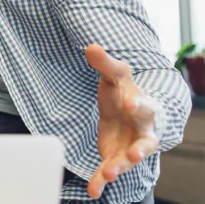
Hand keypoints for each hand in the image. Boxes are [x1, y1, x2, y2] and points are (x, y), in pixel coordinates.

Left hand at [86, 44, 160, 198]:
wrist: (129, 111)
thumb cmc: (122, 91)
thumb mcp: (114, 76)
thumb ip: (104, 64)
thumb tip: (91, 46)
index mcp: (143, 107)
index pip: (144, 105)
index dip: (138, 104)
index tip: (129, 103)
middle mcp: (142, 131)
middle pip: (146, 142)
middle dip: (140, 149)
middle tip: (133, 154)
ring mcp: (131, 147)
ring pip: (128, 161)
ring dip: (119, 168)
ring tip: (107, 175)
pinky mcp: (116, 157)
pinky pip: (109, 171)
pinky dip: (100, 182)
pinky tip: (93, 192)